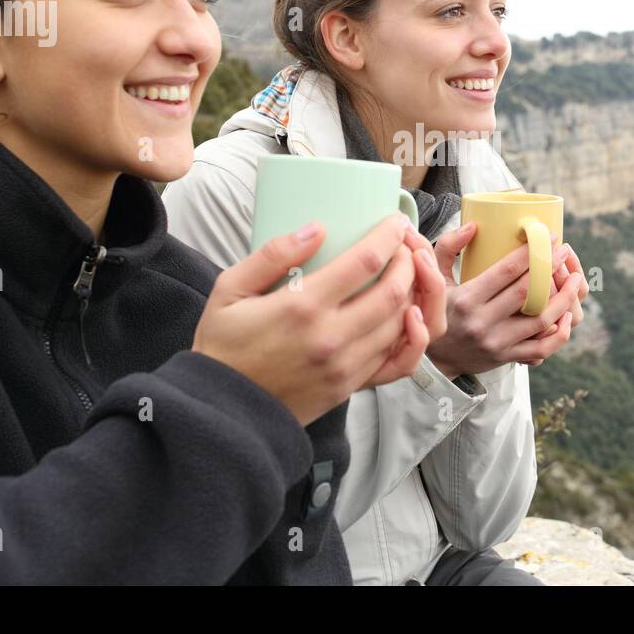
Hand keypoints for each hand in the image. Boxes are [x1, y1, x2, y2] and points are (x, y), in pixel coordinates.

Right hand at [192, 214, 429, 425]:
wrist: (222, 410)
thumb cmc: (222, 345)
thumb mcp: (229, 289)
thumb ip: (272, 254)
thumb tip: (315, 228)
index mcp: (302, 307)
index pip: (364, 262)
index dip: (388, 237)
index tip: (395, 222)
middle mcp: (330, 337)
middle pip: (393, 292)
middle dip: (408, 263)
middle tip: (406, 247)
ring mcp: (344, 367)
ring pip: (399, 325)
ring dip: (412, 295)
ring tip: (408, 276)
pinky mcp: (348, 388)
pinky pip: (393, 359)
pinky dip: (406, 334)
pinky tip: (405, 316)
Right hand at [424, 221, 581, 378]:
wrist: (433, 359)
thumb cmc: (436, 309)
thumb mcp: (434, 278)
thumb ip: (448, 247)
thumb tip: (474, 225)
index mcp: (467, 299)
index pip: (507, 271)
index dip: (532, 252)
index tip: (549, 237)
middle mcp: (482, 322)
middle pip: (528, 292)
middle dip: (551, 268)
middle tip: (564, 250)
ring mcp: (496, 343)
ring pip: (540, 320)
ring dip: (563, 299)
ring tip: (575, 280)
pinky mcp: (506, 358)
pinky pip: (541, 348)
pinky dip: (559, 333)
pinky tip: (566, 315)